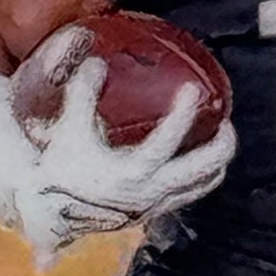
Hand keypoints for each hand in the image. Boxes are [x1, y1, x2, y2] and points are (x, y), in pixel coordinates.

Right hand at [18, 52, 234, 263]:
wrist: (49, 213)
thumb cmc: (59, 170)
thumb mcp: (68, 130)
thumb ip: (81, 95)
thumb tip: (97, 62)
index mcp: (132, 172)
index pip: (166, 142)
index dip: (182, 113)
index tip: (191, 89)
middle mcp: (151, 192)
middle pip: (204, 169)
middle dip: (221, 144)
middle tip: (226, 121)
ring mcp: (156, 205)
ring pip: (203, 185)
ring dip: (217, 162)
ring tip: (220, 137)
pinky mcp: (154, 211)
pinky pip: (188, 193)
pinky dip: (201, 176)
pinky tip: (198, 160)